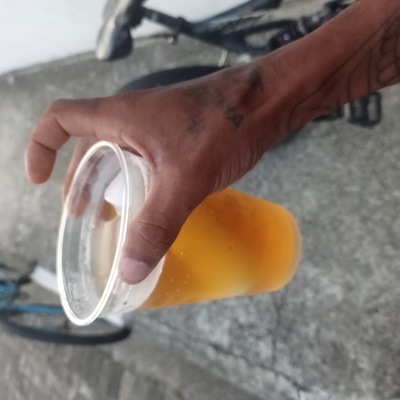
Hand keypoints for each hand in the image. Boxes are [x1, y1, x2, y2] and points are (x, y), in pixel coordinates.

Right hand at [25, 63, 288, 283]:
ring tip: (111, 216)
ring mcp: (155, 128)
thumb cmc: (225, 125)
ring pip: (117, 156)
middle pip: (87, 147)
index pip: (60, 119)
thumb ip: (157, 225)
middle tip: (84, 214)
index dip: (41, 147)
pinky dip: (136, 182)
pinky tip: (149, 205)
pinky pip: (143, 160)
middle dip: (79, 181)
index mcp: (119, 119)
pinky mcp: (175, 138)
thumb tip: (130, 270)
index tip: (37, 178)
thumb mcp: (184, 180)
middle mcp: (131, 120)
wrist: (264, 104)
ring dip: (109, 184)